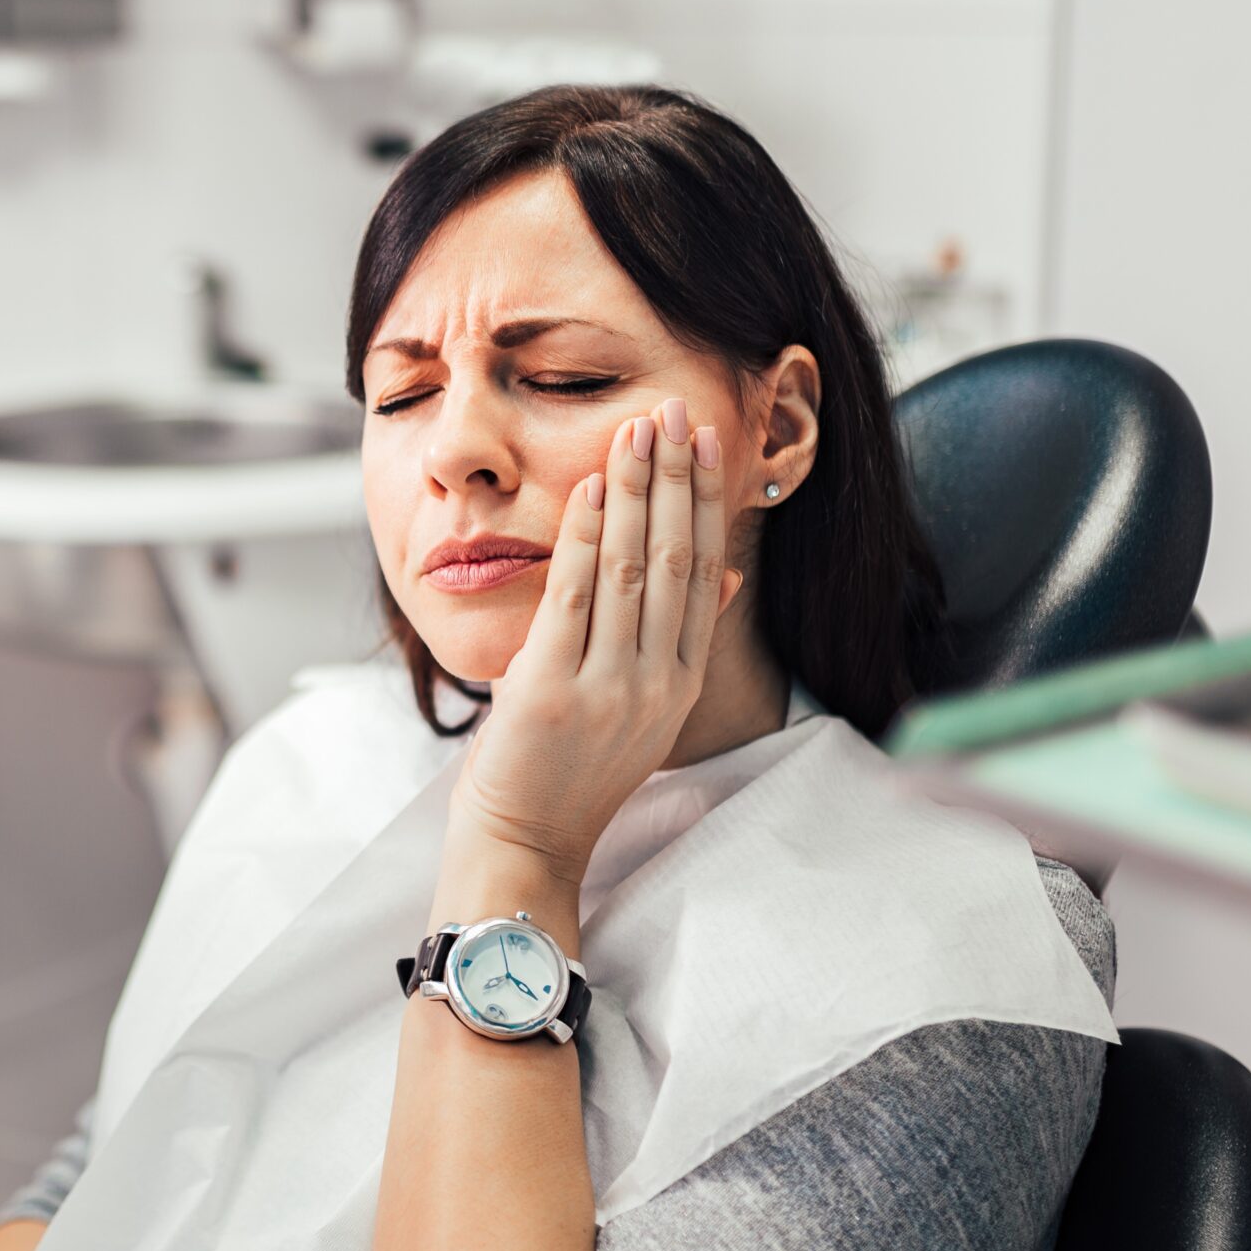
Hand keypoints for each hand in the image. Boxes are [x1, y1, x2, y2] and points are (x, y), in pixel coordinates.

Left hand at [436, 396, 743, 924]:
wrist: (525, 840)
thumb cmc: (568, 772)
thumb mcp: (642, 709)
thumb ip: (678, 642)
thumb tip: (724, 574)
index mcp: (679, 683)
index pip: (705, 573)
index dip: (707, 501)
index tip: (707, 442)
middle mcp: (656, 683)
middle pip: (679, 560)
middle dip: (677, 478)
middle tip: (678, 410)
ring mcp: (609, 687)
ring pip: (634, 569)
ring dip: (638, 492)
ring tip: (639, 430)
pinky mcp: (555, 690)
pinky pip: (577, 597)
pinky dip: (587, 536)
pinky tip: (593, 488)